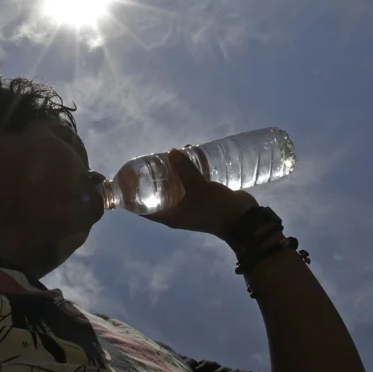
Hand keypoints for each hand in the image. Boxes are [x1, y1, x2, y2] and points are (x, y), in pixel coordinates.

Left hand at [142, 148, 258, 241]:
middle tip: (149, 161)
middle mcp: (177, 212)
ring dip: (172, 173)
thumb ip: (185, 170)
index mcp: (169, 216)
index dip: (132, 197)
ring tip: (169, 155)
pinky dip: (187, 173)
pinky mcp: (203, 198)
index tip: (127, 180)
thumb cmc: (216, 208)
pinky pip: (189, 184)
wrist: (245, 220)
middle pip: (158, 194)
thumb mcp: (198, 187)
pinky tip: (190, 157)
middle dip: (153, 178)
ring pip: (174, 187)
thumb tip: (171, 152)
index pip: (142, 209)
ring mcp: (190, 206)